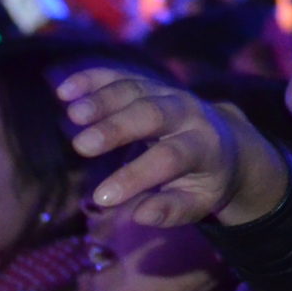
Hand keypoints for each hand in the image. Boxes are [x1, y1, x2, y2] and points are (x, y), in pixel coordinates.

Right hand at [59, 67, 287, 226]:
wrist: (226, 140)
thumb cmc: (206, 179)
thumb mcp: (199, 201)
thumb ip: (172, 209)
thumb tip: (140, 215)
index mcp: (205, 145)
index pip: (170, 157)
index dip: (136, 176)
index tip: (102, 196)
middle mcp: (189, 112)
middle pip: (153, 113)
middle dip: (118, 128)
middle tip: (82, 146)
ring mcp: (168, 92)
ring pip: (135, 89)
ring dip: (103, 99)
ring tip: (73, 114)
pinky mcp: (149, 83)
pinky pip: (121, 75)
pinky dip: (94, 79)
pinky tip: (65, 91)